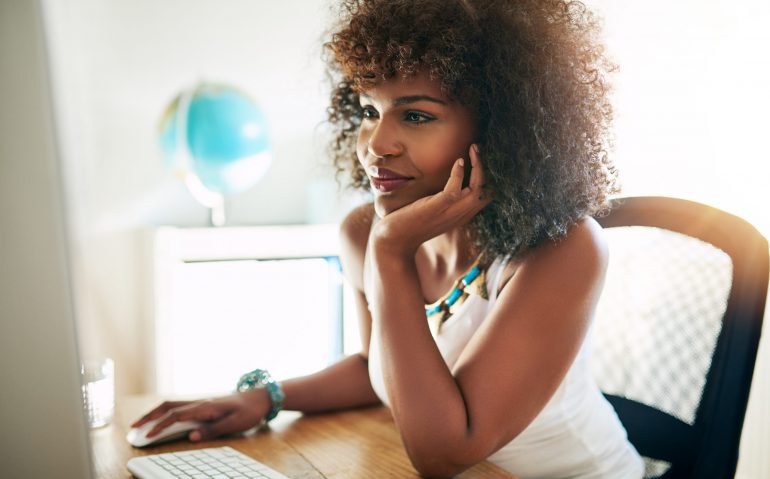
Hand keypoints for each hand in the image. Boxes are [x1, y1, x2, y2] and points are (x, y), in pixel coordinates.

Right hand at [130, 389, 270, 441]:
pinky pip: (180, 407)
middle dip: (149, 416)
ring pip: (172, 404)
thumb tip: (190, 436)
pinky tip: (160, 418)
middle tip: (132, 428)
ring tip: (141, 423)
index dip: (160, 426)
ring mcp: (201, 402)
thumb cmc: (249, 411)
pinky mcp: (204, 405)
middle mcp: (200, 402)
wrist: (261, 397)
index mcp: (205, 407)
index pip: (176, 416)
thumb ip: (212, 430)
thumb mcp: (234, 424)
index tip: (147, 436)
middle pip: (168, 406)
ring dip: (155, 413)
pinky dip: (165, 412)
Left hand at [372, 144, 489, 255]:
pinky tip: (458, 161)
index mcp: (462, 215)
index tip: (479, 158)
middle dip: (486, 167)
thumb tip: (446, 181)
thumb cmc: (410, 223)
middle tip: (478, 148)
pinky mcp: (436, 209)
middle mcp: (460, 215)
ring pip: (478, 189)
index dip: (488, 176)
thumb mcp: (434, 210)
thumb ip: (444, 199)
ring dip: (478, 166)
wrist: (393, 241)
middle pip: (488, 191)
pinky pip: (455, 190)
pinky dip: (459, 174)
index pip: (487, 196)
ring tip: (474, 148)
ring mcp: (449, 213)